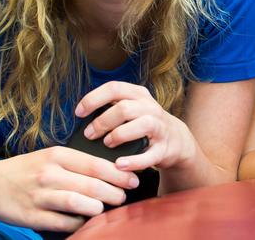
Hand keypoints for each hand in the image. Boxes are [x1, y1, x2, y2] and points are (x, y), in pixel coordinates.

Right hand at [0, 147, 137, 232]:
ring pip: (79, 204)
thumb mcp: (51, 156)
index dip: (119, 174)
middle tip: (124, 196)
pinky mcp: (32, 216)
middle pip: (92, 185)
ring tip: (107, 207)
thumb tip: (112, 169)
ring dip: (98, 208)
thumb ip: (77, 162)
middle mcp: (49, 174)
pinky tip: (86, 220)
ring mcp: (40, 196)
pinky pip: (63, 222)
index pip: (96, 164)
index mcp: (57, 155)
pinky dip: (78, 223)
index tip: (133, 179)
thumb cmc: (27, 169)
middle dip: (114, 193)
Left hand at [74, 81, 197, 172]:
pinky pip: (150, 155)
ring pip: (142, 124)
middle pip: (125, 108)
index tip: (79, 113)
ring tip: (107, 144)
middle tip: (89, 135)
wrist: (176, 140)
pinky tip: (119, 164)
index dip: (93, 99)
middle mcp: (151, 108)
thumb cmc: (144, 124)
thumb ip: (111, 108)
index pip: (114, 88)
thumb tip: (81, 115)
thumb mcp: (132, 108)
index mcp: (139, 95)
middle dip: (103, 121)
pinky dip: (133, 161)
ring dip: (119, 135)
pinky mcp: (164, 149)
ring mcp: (160, 127)